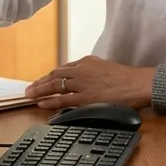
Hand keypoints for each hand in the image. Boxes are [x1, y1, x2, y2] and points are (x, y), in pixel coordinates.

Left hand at [25, 56, 154, 110]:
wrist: (137, 84)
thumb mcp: (106, 67)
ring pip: (54, 86)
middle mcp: (81, 71)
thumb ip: (92, 71)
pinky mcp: (84, 98)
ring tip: (29, 96)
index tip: (43, 81)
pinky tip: (41, 103)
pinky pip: (62, 100)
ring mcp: (81, 84)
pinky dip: (49, 101)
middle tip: (29, 89)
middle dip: (40, 82)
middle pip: (54, 76)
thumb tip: (84, 78)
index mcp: (86, 62)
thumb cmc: (126, 78)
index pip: (63, 69)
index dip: (50, 76)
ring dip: (40, 91)